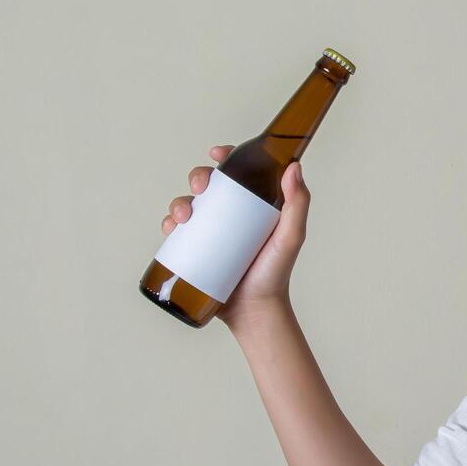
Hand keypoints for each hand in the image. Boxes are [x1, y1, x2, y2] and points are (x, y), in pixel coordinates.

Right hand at [162, 144, 309, 328]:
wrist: (253, 311)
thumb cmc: (275, 274)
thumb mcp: (290, 237)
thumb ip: (297, 205)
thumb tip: (293, 167)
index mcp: (254, 206)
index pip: (239, 173)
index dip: (227, 157)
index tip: (218, 154)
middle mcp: (232, 216)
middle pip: (210, 185)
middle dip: (197, 177)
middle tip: (200, 189)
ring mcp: (212, 233)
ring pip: (189, 205)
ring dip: (179, 201)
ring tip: (183, 217)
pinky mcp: (196, 250)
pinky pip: (177, 232)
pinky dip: (168, 223)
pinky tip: (170, 228)